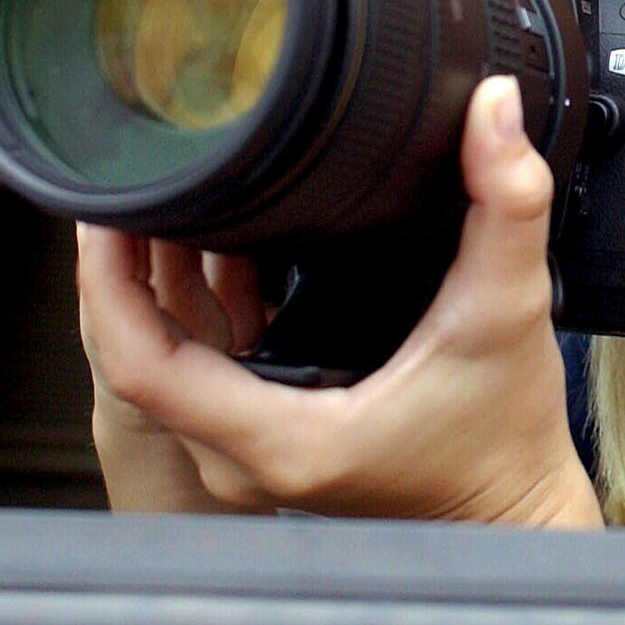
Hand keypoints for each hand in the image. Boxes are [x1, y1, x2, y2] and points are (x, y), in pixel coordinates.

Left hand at [74, 74, 601, 527]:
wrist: (517, 513)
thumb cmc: (508, 439)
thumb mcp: (510, 309)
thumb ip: (508, 204)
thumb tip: (494, 110)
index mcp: (284, 438)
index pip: (143, 363)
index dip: (107, 283)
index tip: (106, 211)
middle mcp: (250, 458)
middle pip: (140, 357)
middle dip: (123, 268)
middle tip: (130, 183)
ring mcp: (253, 455)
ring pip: (166, 364)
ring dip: (156, 284)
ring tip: (163, 199)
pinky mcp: (269, 440)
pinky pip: (199, 372)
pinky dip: (194, 309)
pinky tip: (214, 247)